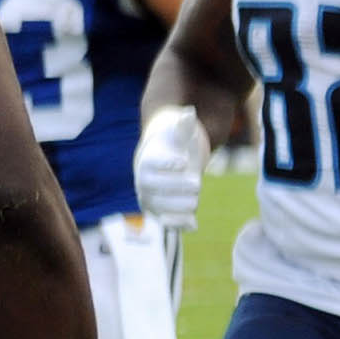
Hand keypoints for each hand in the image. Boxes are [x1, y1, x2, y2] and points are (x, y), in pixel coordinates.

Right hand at [133, 104, 206, 229]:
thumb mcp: (181, 132)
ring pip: (170, 210)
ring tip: (194, 195)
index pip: (153, 167)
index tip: (182, 162)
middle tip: (195, 181)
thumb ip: (184, 124)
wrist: (172, 163)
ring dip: (187, 203)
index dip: (168, 164)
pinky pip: (171, 226)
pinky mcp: (162, 216)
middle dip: (184, 186)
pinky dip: (182, 225)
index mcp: (146, 163)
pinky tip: (193, 223)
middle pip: (163, 191)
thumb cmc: (176, 144)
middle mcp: (144, 185)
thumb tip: (189, 112)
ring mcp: (152, 202)